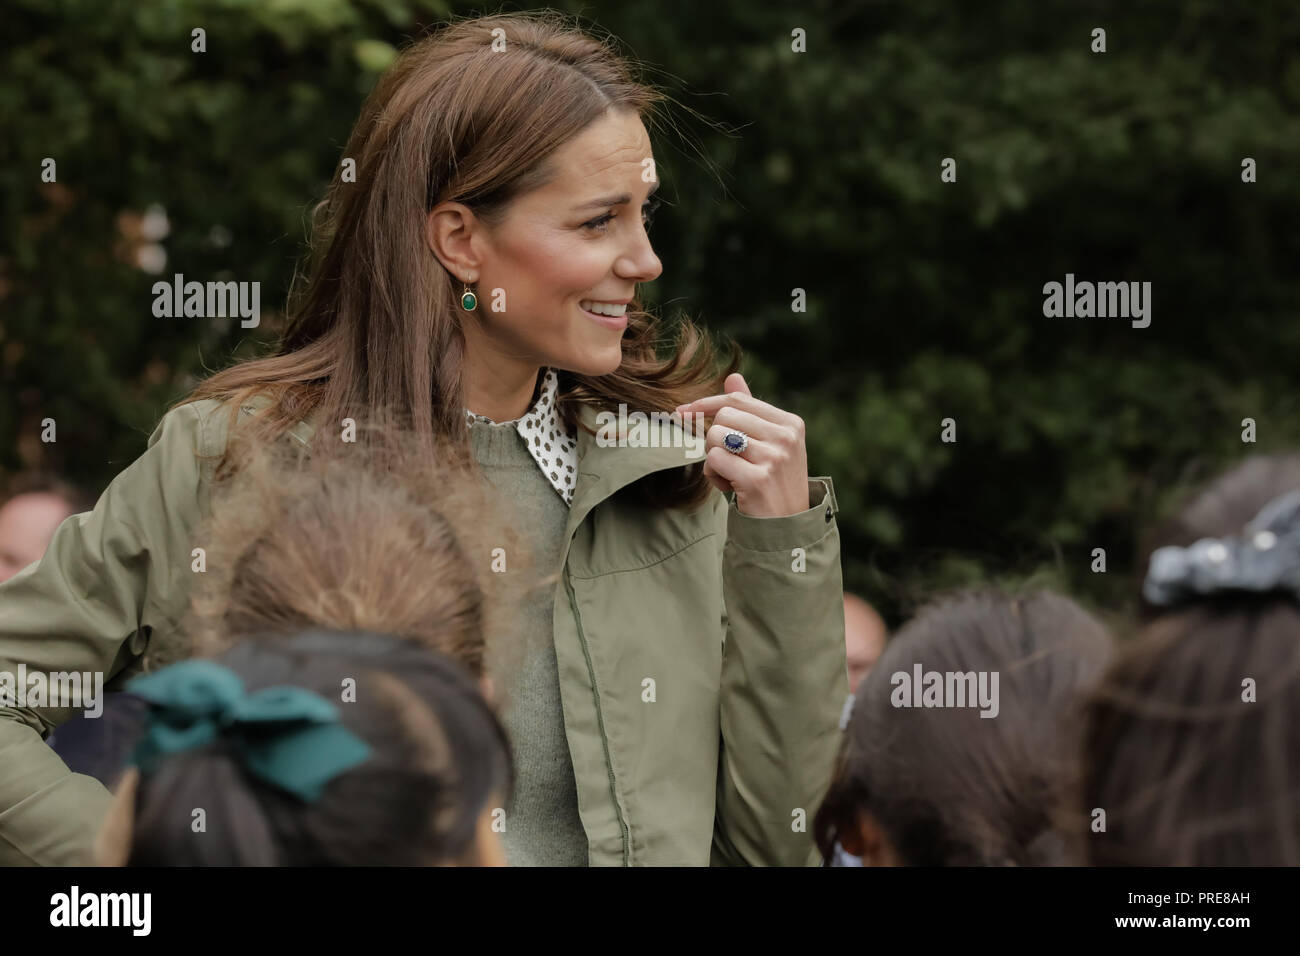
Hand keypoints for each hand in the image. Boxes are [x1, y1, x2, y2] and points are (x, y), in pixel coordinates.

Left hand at [675, 373, 810, 517]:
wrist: (787, 530)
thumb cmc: (773, 484)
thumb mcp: (770, 445)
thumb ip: (751, 412)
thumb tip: (733, 377)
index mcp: (790, 424)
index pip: (737, 401)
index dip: (706, 405)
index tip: (682, 411)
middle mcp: (785, 438)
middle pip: (723, 418)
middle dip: (714, 440)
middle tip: (728, 462)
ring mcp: (773, 458)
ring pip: (716, 437)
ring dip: (713, 459)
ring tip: (731, 476)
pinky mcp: (757, 479)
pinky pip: (714, 461)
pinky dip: (714, 476)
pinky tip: (730, 488)